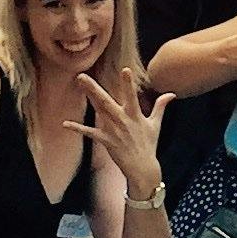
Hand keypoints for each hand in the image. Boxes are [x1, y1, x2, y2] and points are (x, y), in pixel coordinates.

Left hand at [70, 68, 168, 198]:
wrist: (142, 167)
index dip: (128, 83)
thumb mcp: (156, 124)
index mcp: (135, 115)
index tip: (125, 69)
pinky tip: (65, 124)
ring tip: (78, 84)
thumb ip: (161, 106)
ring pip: (97, 111)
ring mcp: (113, 130)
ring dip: (87, 98)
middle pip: (106, 101)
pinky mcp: (106, 140)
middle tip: (81, 76)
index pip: (132, 95)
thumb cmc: (149, 145)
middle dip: (94, 88)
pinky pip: (90, 133)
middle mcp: (122, 120)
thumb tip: (171, 94)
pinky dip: (77, 128)